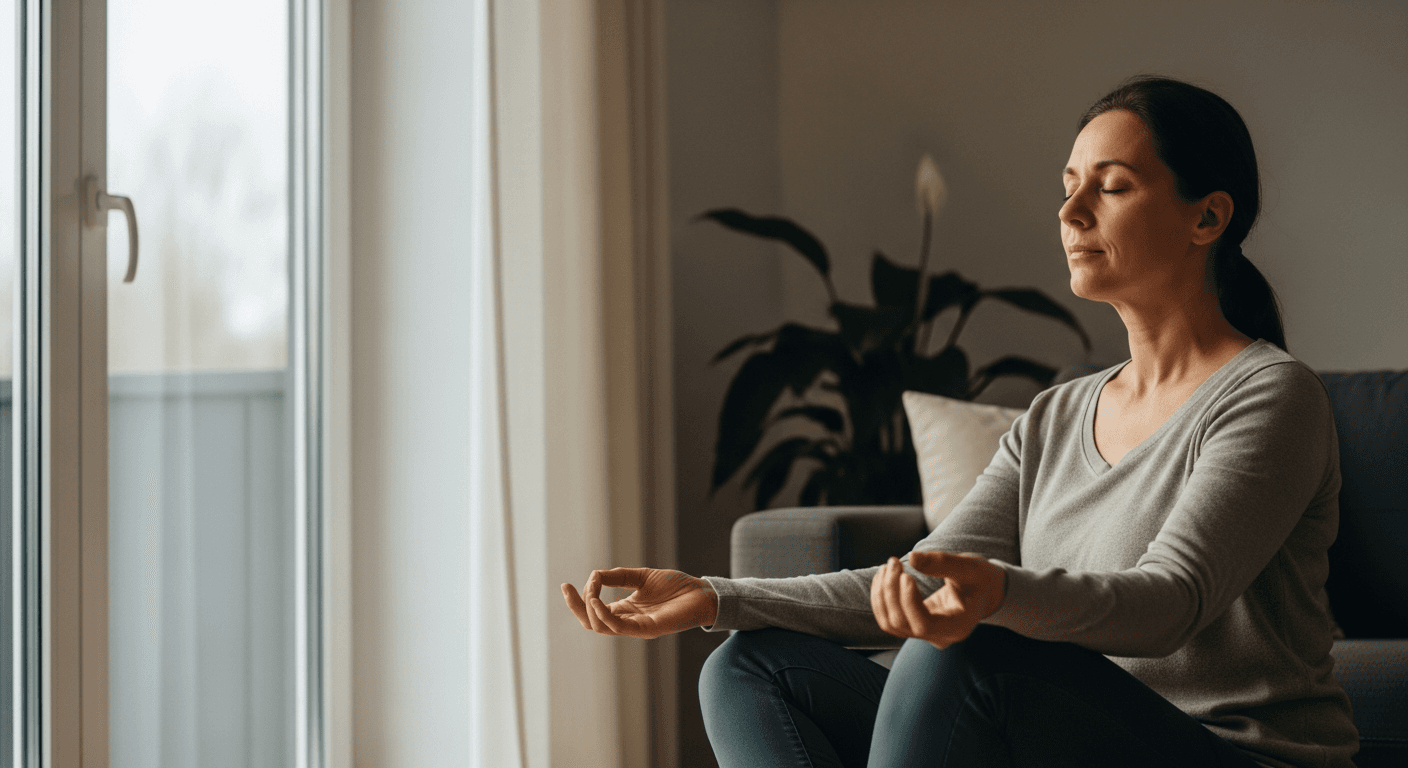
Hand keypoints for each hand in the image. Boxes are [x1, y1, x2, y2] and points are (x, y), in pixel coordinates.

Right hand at [561, 567, 717, 638]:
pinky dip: (605, 615)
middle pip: (592, 623)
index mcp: (624, 611)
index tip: (566, 584)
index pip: (593, 613)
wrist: (703, 593)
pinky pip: (619, 627)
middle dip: (576, 607)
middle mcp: (627, 622)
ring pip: (602, 627)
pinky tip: (597, 602)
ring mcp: (637, 628)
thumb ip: (617, 577)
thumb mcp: (641, 577)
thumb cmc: (676, 587)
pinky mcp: (648, 629)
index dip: (577, 601)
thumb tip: (593, 576)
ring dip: (590, 609)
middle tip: (567, 590)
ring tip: (588, 593)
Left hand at [870, 551, 1005, 648]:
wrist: (984, 591)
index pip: (924, 624)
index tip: (905, 574)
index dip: (908, 601)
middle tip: (894, 561)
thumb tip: (912, 557)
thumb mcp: (968, 566)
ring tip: (888, 566)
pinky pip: (890, 620)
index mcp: (958, 626)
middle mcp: (940, 636)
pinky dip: (881, 598)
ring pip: (891, 624)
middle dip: (891, 591)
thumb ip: (942, 563)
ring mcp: (926, 634)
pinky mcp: (915, 626)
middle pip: (902, 623)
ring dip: (882, 594)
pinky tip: (884, 576)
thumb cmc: (979, 578)